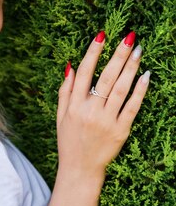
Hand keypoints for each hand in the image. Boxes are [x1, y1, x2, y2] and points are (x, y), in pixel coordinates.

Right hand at [57, 31, 149, 174]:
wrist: (80, 169)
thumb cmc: (69, 141)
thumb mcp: (60, 116)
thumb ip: (65, 91)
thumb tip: (71, 66)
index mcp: (74, 105)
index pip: (85, 72)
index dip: (93, 52)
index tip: (102, 35)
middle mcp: (89, 111)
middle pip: (106, 77)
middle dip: (118, 55)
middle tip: (129, 37)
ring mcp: (106, 121)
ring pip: (121, 89)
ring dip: (130, 67)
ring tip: (138, 50)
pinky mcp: (120, 131)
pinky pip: (132, 107)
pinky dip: (139, 91)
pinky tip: (145, 76)